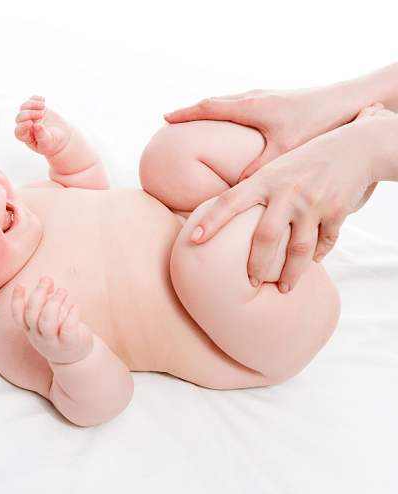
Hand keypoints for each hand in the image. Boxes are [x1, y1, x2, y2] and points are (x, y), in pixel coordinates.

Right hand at [11, 277, 93, 363]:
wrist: (75, 358)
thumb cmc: (60, 331)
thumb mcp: (51, 314)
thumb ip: (47, 297)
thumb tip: (45, 278)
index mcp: (31, 328)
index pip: (18, 315)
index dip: (16, 300)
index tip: (20, 284)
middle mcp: (38, 336)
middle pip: (32, 314)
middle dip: (38, 293)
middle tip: (48, 279)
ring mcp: (52, 341)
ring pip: (47, 321)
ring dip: (54, 302)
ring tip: (63, 290)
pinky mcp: (69, 344)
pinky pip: (67, 329)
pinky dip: (72, 316)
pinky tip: (76, 306)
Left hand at [14, 95, 71, 156]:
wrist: (62, 135)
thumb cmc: (54, 142)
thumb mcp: (49, 142)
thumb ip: (42, 136)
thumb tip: (35, 126)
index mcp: (26, 137)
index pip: (19, 132)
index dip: (22, 127)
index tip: (30, 123)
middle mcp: (25, 126)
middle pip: (20, 117)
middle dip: (29, 114)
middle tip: (41, 114)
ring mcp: (30, 116)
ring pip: (24, 107)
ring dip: (32, 104)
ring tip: (43, 105)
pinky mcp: (36, 108)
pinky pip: (31, 100)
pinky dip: (35, 98)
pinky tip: (43, 100)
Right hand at [164, 87, 351, 181]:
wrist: (347, 102)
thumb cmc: (317, 123)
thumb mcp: (285, 150)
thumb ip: (258, 168)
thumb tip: (237, 187)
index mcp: (250, 107)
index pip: (208, 107)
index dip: (185, 114)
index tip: (166, 118)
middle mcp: (254, 98)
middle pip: (213, 102)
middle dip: (191, 111)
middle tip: (173, 120)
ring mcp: (264, 96)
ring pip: (227, 101)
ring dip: (208, 110)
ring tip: (195, 122)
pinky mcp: (274, 100)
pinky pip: (240, 104)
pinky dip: (225, 111)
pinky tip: (230, 124)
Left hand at [191, 105, 393, 292]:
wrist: (357, 146)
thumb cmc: (305, 160)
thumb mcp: (276, 167)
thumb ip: (254, 189)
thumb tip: (227, 213)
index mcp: (265, 179)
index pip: (230, 200)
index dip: (211, 220)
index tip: (194, 240)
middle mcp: (287, 191)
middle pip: (265, 238)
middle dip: (257, 266)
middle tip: (250, 283)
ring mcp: (312, 202)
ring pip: (298, 249)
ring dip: (291, 273)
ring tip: (284, 288)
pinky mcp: (337, 211)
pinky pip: (325, 242)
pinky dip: (319, 255)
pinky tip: (314, 262)